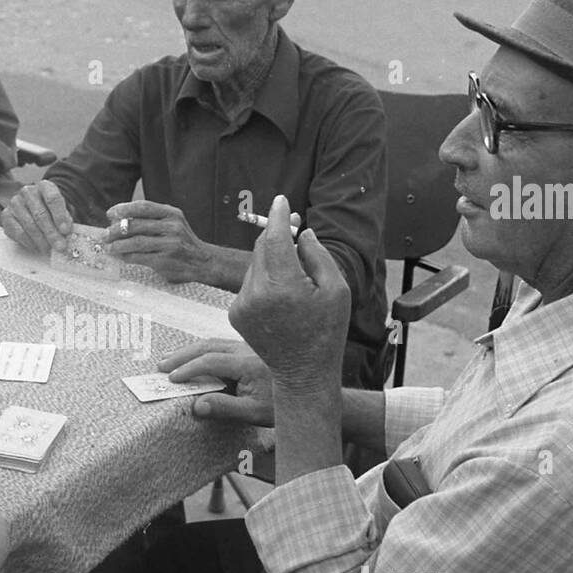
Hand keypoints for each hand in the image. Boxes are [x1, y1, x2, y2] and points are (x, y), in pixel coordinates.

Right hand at [2, 179, 72, 253]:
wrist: (35, 209)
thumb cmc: (51, 212)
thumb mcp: (62, 212)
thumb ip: (65, 221)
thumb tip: (66, 235)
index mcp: (44, 186)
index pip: (53, 198)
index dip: (60, 216)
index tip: (65, 231)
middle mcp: (28, 192)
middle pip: (40, 214)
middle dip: (52, 234)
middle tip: (60, 247)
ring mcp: (15, 203)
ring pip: (29, 225)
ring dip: (41, 241)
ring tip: (50, 250)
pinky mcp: (6, 215)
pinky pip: (19, 232)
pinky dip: (30, 243)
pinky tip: (38, 248)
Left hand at [103, 200, 211, 283]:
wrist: (204, 262)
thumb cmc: (182, 242)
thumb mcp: (172, 224)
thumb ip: (151, 220)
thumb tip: (119, 220)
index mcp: (172, 214)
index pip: (144, 207)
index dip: (124, 208)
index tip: (110, 214)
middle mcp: (172, 226)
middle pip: (137, 224)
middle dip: (116, 229)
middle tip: (104, 234)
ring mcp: (170, 243)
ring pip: (136, 241)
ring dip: (118, 245)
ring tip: (108, 247)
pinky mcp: (166, 260)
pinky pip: (140, 257)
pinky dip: (127, 256)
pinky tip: (119, 256)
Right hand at [158, 339, 274, 425]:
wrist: (308, 391)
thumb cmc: (282, 404)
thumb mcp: (254, 413)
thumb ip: (225, 409)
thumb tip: (196, 406)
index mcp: (248, 363)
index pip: (210, 362)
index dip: (188, 369)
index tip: (170, 379)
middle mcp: (247, 349)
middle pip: (207, 346)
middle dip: (182, 356)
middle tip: (161, 367)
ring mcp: (248, 346)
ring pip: (213, 342)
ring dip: (189, 351)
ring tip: (170, 361)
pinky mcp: (249, 348)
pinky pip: (221, 344)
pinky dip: (202, 350)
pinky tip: (192, 358)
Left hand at [228, 194, 349, 391]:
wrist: (304, 372)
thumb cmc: (326, 331)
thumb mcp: (337, 290)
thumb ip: (319, 255)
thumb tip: (302, 233)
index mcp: (283, 287)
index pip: (275, 239)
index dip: (279, 216)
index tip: (282, 200)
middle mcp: (257, 294)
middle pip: (263, 248)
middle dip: (278, 234)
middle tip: (296, 226)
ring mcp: (242, 305)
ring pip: (255, 265)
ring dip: (273, 260)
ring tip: (296, 274)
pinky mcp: (235, 313)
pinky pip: (250, 283)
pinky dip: (264, 279)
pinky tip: (282, 295)